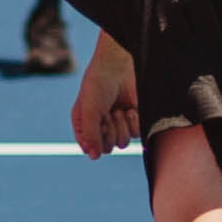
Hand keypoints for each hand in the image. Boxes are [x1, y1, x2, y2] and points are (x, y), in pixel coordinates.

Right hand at [70, 35, 139, 158]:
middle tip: (109, 114)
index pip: (90, 147)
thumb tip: (93, 157)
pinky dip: (133, 123)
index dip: (96, 139)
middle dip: (110, 132)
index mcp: (85, 125)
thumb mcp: (89, 110)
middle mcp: (101, 127)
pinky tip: (130, 110)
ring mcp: (119, 124)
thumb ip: (90, 134)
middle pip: (107, 148)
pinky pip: (136, 135)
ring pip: (122, 143)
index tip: (99, 124)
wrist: (120, 65)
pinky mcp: (134, 120)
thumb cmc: (99, 84)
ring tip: (119, 110)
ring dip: (121, 127)